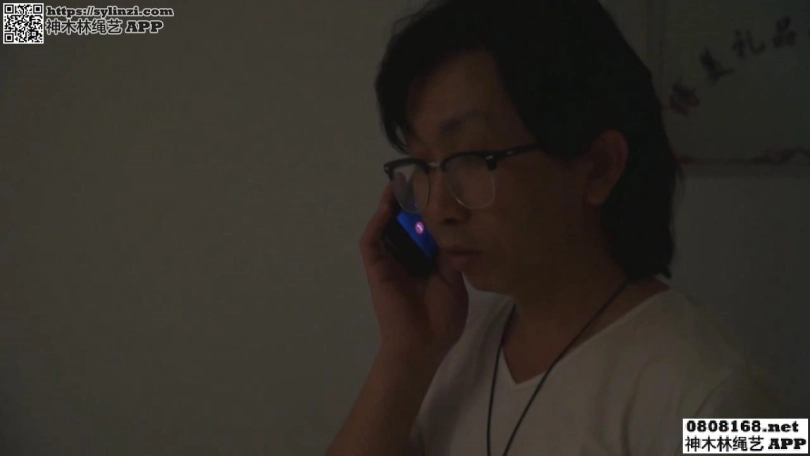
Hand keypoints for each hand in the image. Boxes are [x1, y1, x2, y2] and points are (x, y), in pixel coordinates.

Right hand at [359, 183, 468, 363]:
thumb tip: (455, 229)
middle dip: (411, 200)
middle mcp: (406, 257)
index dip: (430, 208)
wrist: (423, 346)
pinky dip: (378, 221)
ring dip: (392, 204)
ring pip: (386, 226)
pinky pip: (372, 240)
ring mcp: (389, 262)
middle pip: (405, 222)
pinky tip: (388, 204)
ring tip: (403, 181)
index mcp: (425, 262)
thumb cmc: (441, 321)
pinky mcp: (376, 268)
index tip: (441, 186)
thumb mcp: (454, 282)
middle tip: (421, 175)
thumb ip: (451, 256)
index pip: (425, 228)